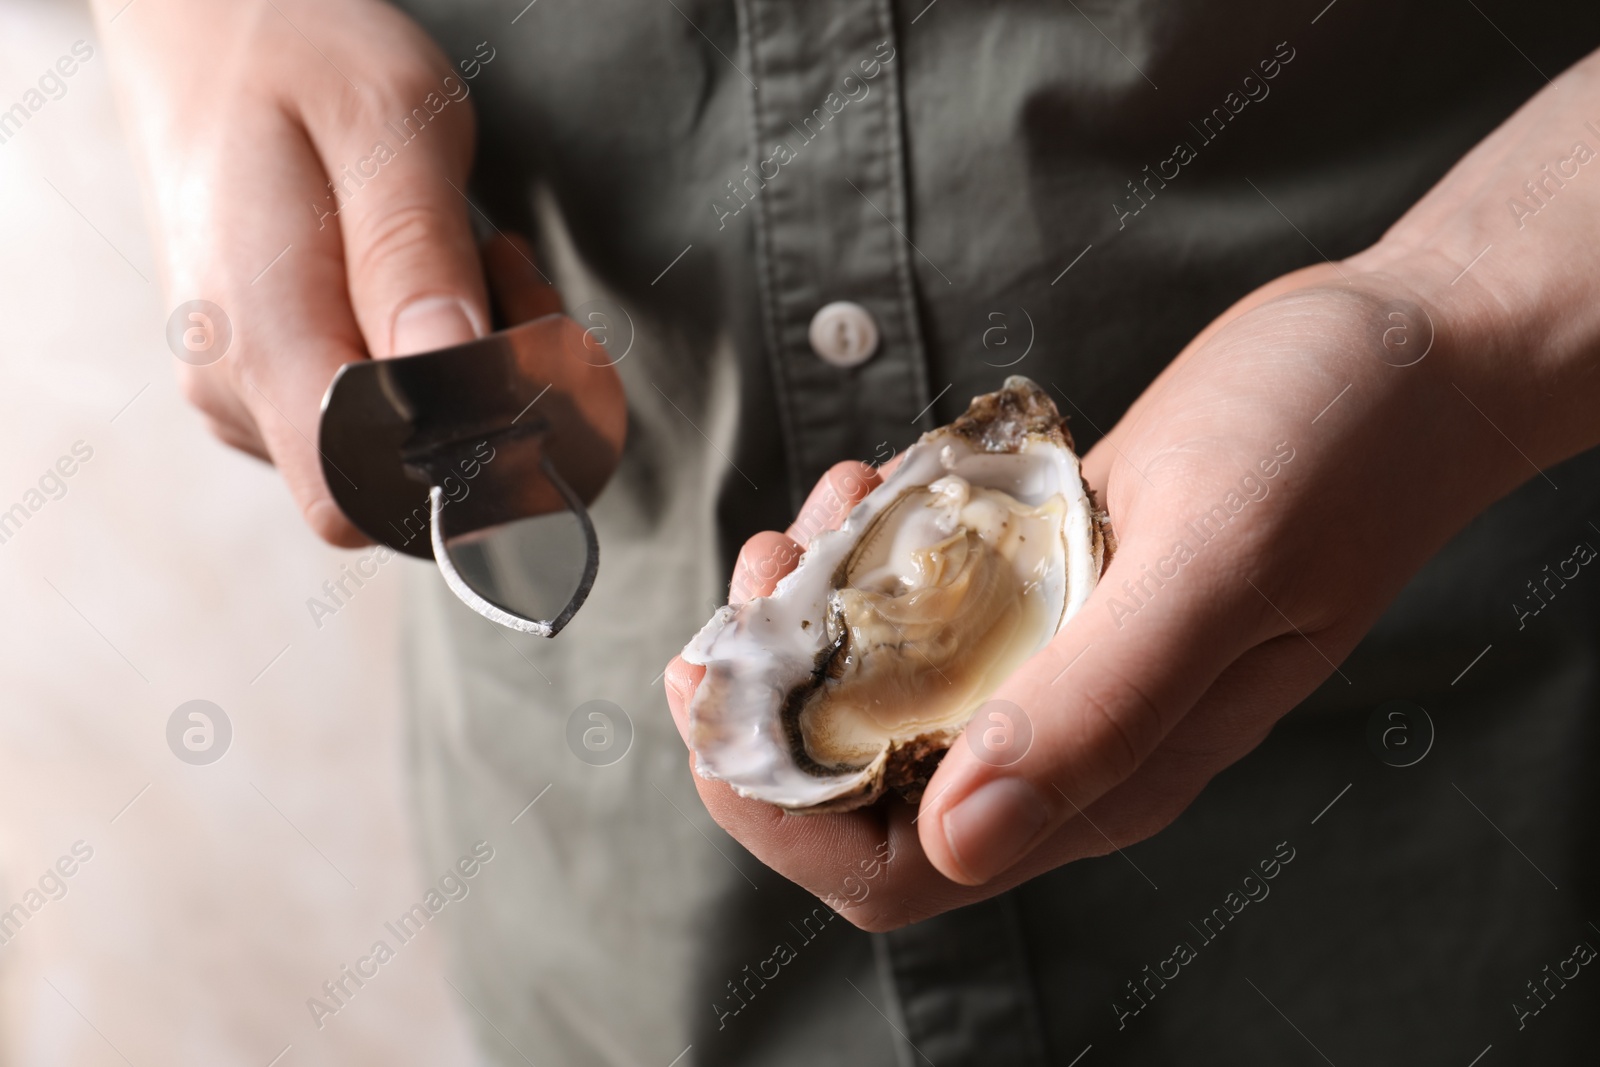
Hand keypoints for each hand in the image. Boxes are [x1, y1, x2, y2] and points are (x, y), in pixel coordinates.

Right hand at [95, 0, 557, 542]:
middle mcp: (235, 388)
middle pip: (397, 472)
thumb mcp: (389, 125)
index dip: (466, 459)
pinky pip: (370, 411)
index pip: (364, 496)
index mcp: (256, 337)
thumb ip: (417, 261)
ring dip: (468, 366)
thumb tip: (452, 390)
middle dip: (487, 393)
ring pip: (393, 444)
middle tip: (508, 270)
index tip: (520, 345)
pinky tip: (431, 275)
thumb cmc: (300, 53)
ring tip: (469, 252)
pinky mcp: (262, 379)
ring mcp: (241, 390)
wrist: (205, 22)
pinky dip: (429, 357)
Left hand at [665, 47, 1599, 930]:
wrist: (1406, 360)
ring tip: (829, 505)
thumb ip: (1099, 705)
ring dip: (814, 610)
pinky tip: (881, 478)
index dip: (776, 809)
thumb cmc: (1335, 446)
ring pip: (879, 690)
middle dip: (773, 694)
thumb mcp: (1215, 563)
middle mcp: (1068, 742)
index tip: (717, 688)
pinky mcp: (1050, 594)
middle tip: (770, 566)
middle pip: (857, 786)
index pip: (892, 867)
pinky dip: (869, 552)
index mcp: (1105, 777)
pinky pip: (922, 609)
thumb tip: (954, 837)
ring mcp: (1056, 666)